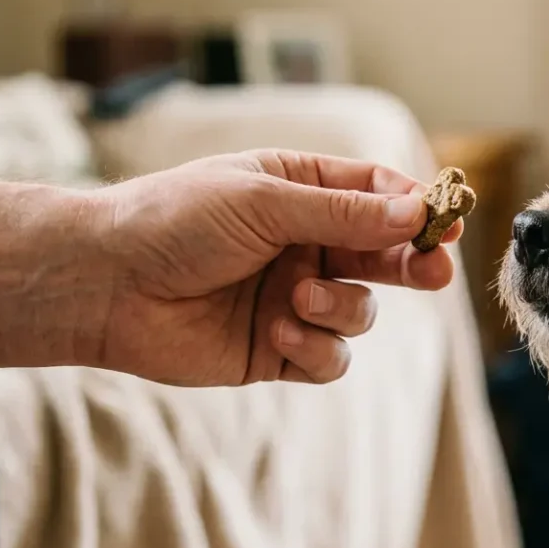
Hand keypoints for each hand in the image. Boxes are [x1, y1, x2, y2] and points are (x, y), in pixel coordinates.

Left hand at [88, 149, 462, 385]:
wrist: (104, 286)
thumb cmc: (173, 221)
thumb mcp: (262, 201)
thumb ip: (341, 213)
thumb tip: (415, 215)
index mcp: (300, 190)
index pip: (377, 195)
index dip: (415, 209)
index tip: (444, 221)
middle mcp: (305, 243)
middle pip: (384, 255)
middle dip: (411, 264)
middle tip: (434, 271)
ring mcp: (294, 297)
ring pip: (361, 310)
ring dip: (342, 306)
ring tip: (299, 296)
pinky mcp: (279, 349)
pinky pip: (331, 357)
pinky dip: (316, 347)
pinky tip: (281, 332)